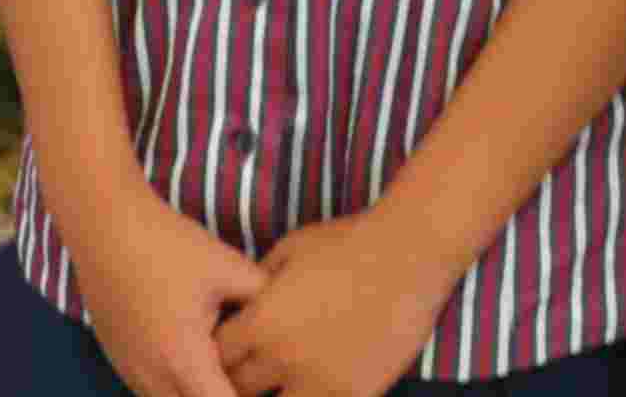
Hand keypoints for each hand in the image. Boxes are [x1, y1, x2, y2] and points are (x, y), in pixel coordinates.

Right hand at [63, 184, 268, 396]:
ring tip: (222, 364)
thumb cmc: (167, 244)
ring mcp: (131, 373)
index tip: (267, 383)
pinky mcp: (121, 363)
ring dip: (199, 392)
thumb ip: (264, 297)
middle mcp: (153, 377)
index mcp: (184, 359)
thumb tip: (292, 315)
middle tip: (250, 373)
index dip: (249, 396)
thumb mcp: (228, 266)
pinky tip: (195, 355)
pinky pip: (155, 392)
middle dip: (225, 396)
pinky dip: (178, 385)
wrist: (105, 227)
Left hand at [219, 207, 466, 396]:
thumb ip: (259, 281)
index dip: (219, 354)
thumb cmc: (350, 242)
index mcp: (260, 322)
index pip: (216, 356)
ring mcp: (319, 381)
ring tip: (288, 380)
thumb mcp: (291, 248)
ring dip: (278, 394)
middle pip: (237, 390)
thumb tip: (246, 300)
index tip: (232, 348)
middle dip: (240, 381)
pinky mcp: (354, 394)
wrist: (409, 254)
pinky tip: (322, 383)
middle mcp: (281, 358)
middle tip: (255, 370)